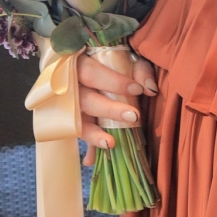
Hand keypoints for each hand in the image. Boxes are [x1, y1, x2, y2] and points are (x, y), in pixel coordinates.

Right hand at [77, 49, 156, 165]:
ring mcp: (67, 105)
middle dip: (109, 109)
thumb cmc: (107, 58)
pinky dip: (86, 148)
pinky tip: (91, 161)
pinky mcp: (70, 121)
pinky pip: (78, 135)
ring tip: (111, 143)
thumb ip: (139, 69)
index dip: (113, 82)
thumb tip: (150, 89)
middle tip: (134, 116)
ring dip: (93, 135)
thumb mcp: (126, 55)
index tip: (137, 90)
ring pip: (77, 121)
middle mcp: (68, 85)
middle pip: (85, 99)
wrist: (75, 62)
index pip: (92, 72)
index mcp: (78, 63)